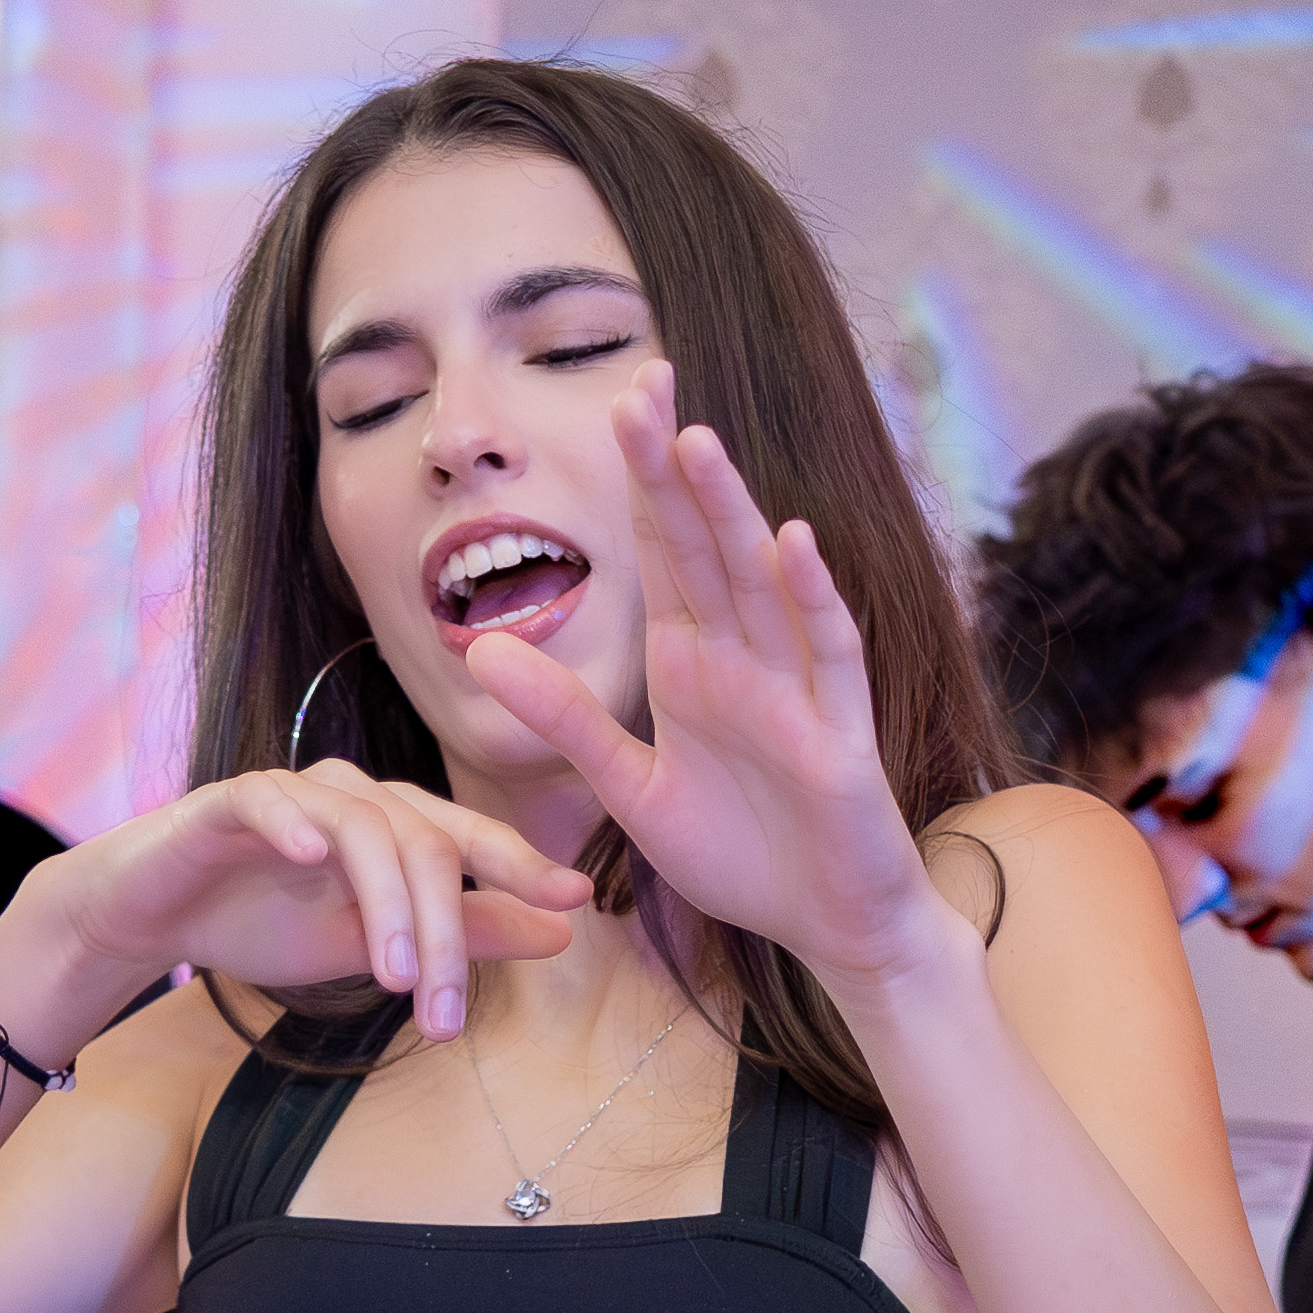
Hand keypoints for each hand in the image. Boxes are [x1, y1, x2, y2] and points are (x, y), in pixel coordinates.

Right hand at [31, 761, 587, 1039]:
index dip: (521, 863)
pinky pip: (270, 799)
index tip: (576, 899)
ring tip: (392, 978)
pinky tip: (310, 857)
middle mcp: (352, 796)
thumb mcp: (372, 944)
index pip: (467, 839)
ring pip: (362, 830)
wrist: (152, 913)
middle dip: (444, 934)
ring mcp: (292, 794)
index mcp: (391, 825)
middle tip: (443, 1019)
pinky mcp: (228, 802)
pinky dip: (293, 823)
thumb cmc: (259, 918)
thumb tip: (561, 931)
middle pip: (423, 844)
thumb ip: (463, 933)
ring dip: (385, 905)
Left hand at [458, 368, 960, 989]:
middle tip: (642, 384)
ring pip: (761, 582)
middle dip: (673, 470)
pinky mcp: (837, 735)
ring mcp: (796, 688)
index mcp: (694, 662)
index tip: (617, 401)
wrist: (828, 928)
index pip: (663, 551)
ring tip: (698, 441)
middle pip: (705, 546)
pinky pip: (826, 652)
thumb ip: (564, 718)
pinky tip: (791, 540)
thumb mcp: (629, 789)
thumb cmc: (743, 854)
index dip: (641, 481)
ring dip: (733, 513)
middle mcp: (745, 658)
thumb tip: (475, 648)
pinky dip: (811, 597)